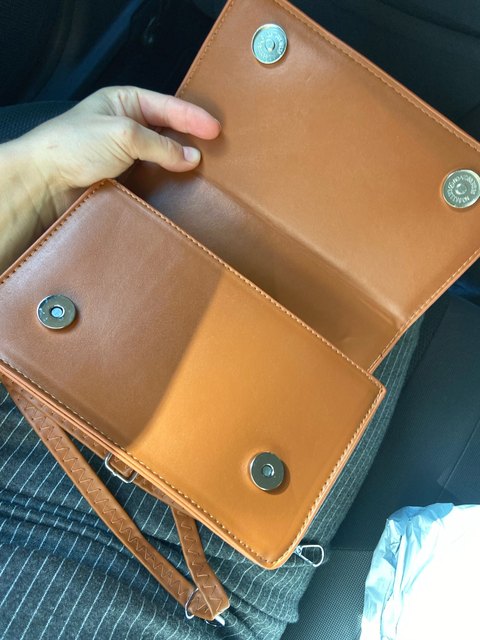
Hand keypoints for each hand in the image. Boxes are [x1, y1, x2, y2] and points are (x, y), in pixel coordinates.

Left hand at [0, 86, 220, 271]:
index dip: (193, 117)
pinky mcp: (122, 178)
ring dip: (180, 163)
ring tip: (204, 170)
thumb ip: (160, 146)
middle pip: (167, 130)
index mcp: (124, 102)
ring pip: (161, 155)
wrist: (44, 180)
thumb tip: (192, 157)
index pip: (167, 106)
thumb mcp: (123, 135)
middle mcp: (126, 125)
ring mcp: (124, 153)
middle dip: (191, 139)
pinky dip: (167, 181)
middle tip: (218, 149)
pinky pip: (151, 177)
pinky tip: (180, 186)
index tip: (216, 130)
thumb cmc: (73, 145)